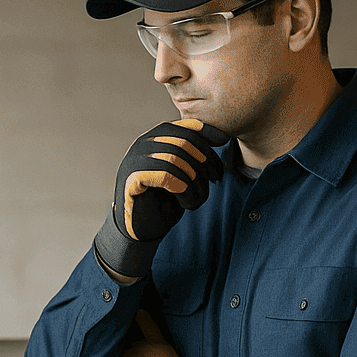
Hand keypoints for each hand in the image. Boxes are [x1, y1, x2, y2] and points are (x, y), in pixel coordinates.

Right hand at [112, 119, 227, 243]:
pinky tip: (185, 203)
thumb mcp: (185, 172)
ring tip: (197, 197)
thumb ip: (195, 153)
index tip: (224, 147)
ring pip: (176, 158)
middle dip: (205, 160)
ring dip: (195, 180)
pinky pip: (167, 176)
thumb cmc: (165, 201)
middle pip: (184, 140)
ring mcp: (135, 160)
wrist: (143, 229)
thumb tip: (222, 137)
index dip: (209, 135)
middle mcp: (143, 144)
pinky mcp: (133, 179)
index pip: (187, 127)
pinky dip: (184, 191)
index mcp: (156, 138)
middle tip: (214, 179)